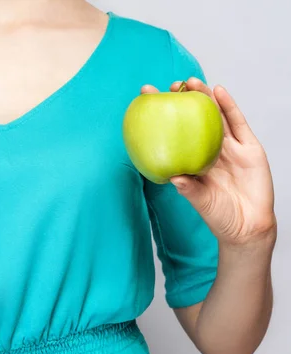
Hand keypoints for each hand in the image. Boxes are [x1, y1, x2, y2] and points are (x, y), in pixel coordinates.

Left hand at [141, 78, 275, 245]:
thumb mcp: (199, 201)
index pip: (176, 134)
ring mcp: (230, 148)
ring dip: (205, 97)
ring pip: (216, 117)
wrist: (248, 227)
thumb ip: (188, 188)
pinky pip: (238, 124)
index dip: (163, 118)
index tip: (147, 103)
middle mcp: (210, 150)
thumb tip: (173, 177)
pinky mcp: (250, 148)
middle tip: (170, 85)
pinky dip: (229, 107)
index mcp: (194, 161)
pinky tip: (219, 92)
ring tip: (192, 82)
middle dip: (183, 101)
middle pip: (196, 120)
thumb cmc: (219, 215)